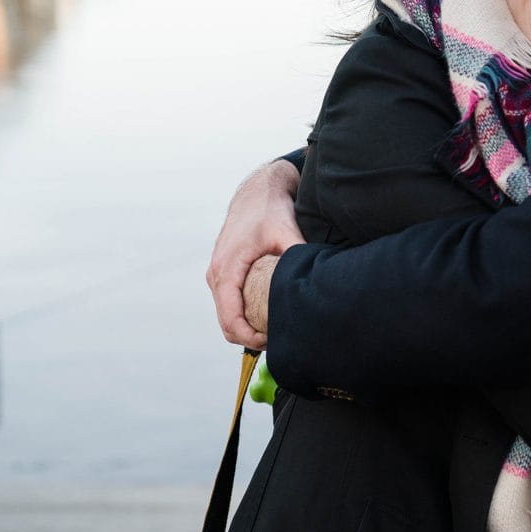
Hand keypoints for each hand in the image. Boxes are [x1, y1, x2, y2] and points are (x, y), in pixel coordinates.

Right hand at [206, 159, 304, 348]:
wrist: (258, 189)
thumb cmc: (269, 209)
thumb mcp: (285, 231)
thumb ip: (296, 255)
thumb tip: (314, 279)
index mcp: (226, 268)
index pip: (230, 317)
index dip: (249, 337)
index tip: (271, 341)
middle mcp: (216, 273)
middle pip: (226, 322)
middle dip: (249, 337)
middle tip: (278, 340)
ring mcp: (217, 273)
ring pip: (227, 314)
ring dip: (246, 327)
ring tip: (274, 330)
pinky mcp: (224, 271)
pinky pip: (229, 303)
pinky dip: (244, 315)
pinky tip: (267, 315)